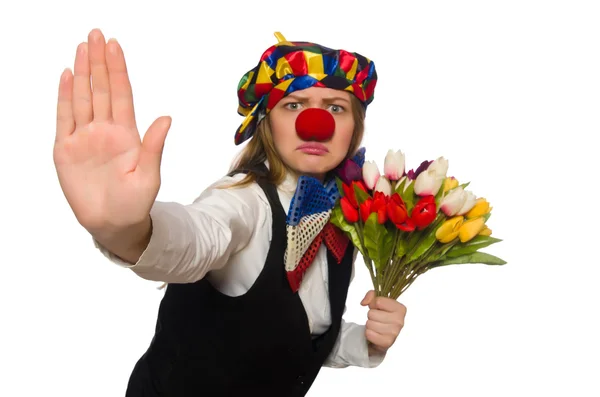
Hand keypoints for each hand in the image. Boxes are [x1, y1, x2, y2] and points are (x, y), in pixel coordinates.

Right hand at [54, 28, 170, 234]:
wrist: (114, 224)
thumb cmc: (135, 202)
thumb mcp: (148, 175)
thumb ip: (153, 146)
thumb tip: (166, 118)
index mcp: (126, 134)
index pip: (121, 95)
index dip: (118, 70)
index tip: (115, 46)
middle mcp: (105, 131)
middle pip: (101, 90)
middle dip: (99, 62)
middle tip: (96, 35)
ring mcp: (85, 138)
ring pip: (83, 98)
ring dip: (82, 73)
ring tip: (82, 48)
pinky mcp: (66, 150)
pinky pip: (64, 119)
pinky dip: (64, 98)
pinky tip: (67, 77)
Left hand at [361, 290, 406, 352]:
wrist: (382, 336)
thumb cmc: (381, 317)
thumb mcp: (377, 301)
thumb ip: (371, 295)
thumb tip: (364, 302)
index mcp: (400, 309)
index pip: (378, 301)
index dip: (373, 304)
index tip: (377, 308)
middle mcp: (400, 321)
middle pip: (372, 313)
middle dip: (371, 316)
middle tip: (376, 319)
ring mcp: (394, 333)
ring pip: (370, 323)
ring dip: (369, 325)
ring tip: (375, 326)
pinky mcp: (387, 342)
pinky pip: (369, 334)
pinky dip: (368, 334)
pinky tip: (374, 334)